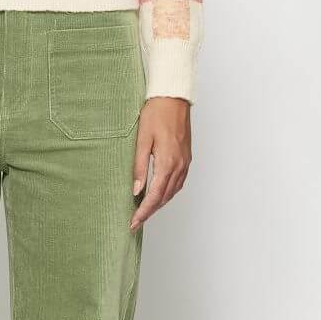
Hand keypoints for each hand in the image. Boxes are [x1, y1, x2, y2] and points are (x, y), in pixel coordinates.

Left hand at [129, 97, 191, 230]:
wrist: (173, 98)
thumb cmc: (156, 114)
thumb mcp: (142, 140)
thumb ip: (140, 167)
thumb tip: (137, 190)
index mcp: (167, 162)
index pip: (154, 196)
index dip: (143, 212)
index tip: (133, 222)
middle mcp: (179, 165)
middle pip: (164, 198)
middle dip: (150, 212)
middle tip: (135, 221)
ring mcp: (185, 162)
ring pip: (173, 192)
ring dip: (159, 204)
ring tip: (145, 211)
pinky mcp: (186, 157)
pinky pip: (179, 182)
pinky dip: (168, 193)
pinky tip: (160, 194)